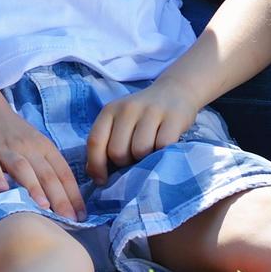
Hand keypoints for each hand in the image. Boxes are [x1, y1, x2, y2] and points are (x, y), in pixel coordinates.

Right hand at [0, 100, 83, 219]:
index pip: (63, 172)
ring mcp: (5, 149)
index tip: (81, 217)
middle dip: (59, 198)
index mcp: (44, 147)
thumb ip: (49, 168)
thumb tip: (68, 201)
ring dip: (34, 187)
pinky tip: (2, 190)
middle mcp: (28, 147)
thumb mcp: (36, 145)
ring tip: (43, 207)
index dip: (73, 195)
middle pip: (46, 174)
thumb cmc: (14, 134)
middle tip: (68, 220)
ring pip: (22, 168)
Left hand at [85, 79, 202, 179]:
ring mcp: (151, 111)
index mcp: (110, 110)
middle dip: (124, 163)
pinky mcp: (173, 117)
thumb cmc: (142, 115)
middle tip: (133, 159)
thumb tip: (96, 176)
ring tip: (149, 153)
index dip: (96, 165)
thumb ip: (106, 144)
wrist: (175, 91)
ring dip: (144, 160)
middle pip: (117, 151)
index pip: (95, 141)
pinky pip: (162, 146)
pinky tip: (163, 148)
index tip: (102, 180)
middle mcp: (128, 108)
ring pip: (139, 151)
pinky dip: (162, 153)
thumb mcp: (119, 123)